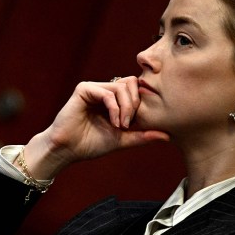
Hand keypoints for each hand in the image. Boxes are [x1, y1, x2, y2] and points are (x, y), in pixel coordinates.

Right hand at [22, 77, 169, 177]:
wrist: (67, 150)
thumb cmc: (90, 145)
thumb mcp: (122, 140)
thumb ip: (142, 135)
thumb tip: (168, 135)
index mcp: (113, 99)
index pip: (136, 89)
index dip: (141, 104)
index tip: (138, 124)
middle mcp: (104, 90)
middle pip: (132, 83)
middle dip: (136, 104)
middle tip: (130, 125)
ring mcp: (94, 88)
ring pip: (122, 87)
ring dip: (126, 108)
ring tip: (121, 126)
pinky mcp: (84, 89)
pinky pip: (107, 92)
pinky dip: (114, 108)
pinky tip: (113, 122)